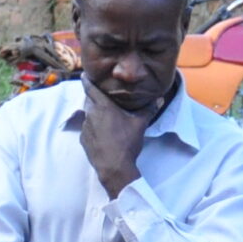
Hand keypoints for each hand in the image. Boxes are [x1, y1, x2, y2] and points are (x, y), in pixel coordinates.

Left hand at [78, 84, 155, 198]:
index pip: (90, 88)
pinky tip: (103, 136)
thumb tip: (160, 98)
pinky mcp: (83, 140)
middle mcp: (91, 114)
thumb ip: (149, 109)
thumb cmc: (127, 143)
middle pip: (89, 101)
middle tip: (103, 98)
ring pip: (89, 116)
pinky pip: (87, 130)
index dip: (86, 80)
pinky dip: (93, 129)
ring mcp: (85, 128)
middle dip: (94, 99)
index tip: (83, 74)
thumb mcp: (140, 124)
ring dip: (95, 115)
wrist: (114, 167)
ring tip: (106, 120)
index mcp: (103, 106)